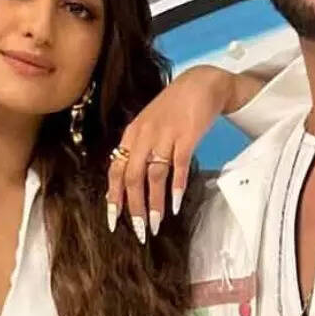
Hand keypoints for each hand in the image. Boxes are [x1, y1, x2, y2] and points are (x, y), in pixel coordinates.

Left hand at [106, 65, 260, 243]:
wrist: (201, 84)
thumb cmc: (174, 107)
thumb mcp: (149, 124)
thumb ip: (139, 148)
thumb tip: (129, 180)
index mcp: (132, 134)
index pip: (116, 170)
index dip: (114, 197)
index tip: (113, 220)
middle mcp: (144, 135)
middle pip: (133, 177)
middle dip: (134, 208)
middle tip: (138, 231)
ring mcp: (165, 135)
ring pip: (154, 176)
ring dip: (155, 203)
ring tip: (156, 224)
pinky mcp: (187, 136)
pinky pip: (178, 166)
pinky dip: (177, 187)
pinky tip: (176, 204)